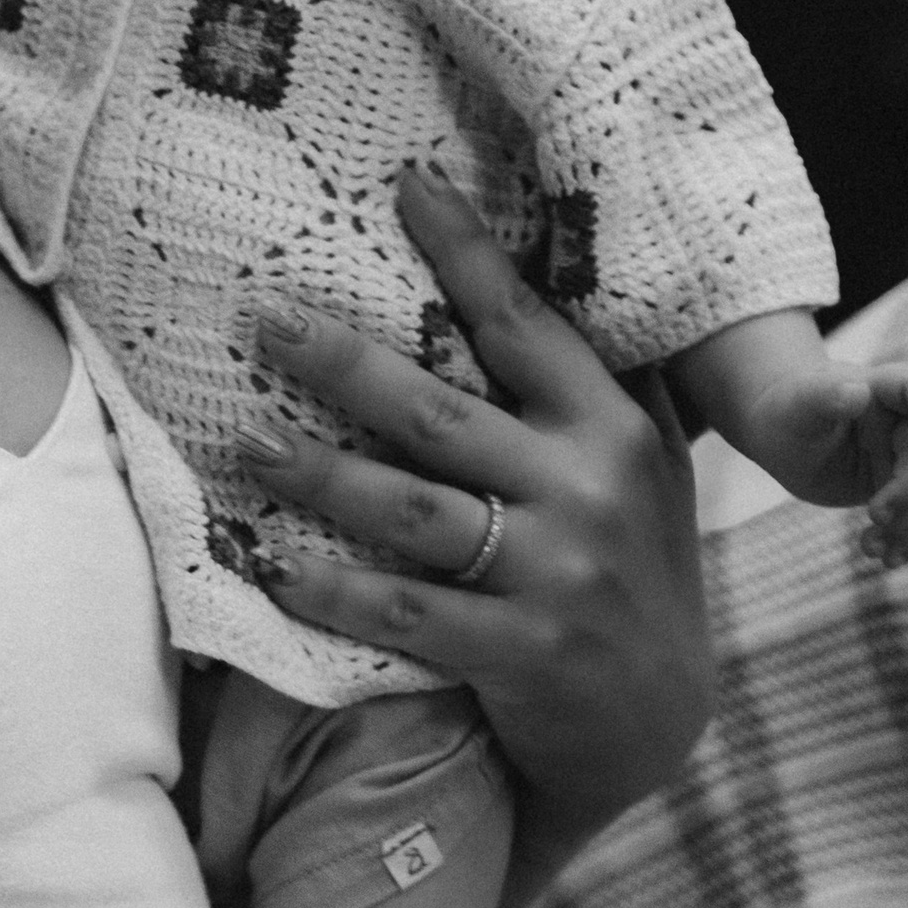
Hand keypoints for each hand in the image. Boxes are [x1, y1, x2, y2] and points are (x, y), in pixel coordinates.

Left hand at [237, 163, 709, 860]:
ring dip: (321, 473)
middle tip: (262, 314)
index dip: (465, 252)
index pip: (527, 324)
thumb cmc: (633, 562)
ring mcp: (555, 575)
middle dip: (345, 360)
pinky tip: (272, 564)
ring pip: (414, 510)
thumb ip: (598, 379)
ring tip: (247, 439)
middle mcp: (588, 490)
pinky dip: (336, 589)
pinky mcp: (521, 654)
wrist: (661, 724)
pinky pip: (408, 613)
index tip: (404, 183)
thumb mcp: (645, 461)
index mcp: (613, 427)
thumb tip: (548, 256)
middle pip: (443, 412)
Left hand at [738, 360, 907, 563]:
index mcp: (883, 389)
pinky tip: (885, 558)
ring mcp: (906, 458)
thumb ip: (824, 395)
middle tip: (875, 515)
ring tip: (871, 547)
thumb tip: (856, 392)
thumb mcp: (798, 404)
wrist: (782, 437)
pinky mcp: (901, 489)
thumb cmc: (788, 410)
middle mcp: (904, 422)